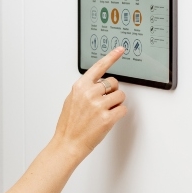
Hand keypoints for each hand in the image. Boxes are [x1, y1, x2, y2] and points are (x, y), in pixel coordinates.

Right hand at [51, 47, 127, 162]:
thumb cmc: (69, 124)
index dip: (111, 57)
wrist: (68, 143)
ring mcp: (99, 106)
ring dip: (116, 103)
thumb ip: (84, 89)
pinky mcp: (107, 118)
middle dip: (112, 91)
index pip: (99, 67)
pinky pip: (123, 109)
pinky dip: (119, 113)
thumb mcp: (71, 100)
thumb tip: (97, 84)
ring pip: (120, 96)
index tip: (120, 50)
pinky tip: (108, 118)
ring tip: (104, 112)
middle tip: (104, 102)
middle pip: (114, 83)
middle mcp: (89, 93)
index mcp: (80, 87)